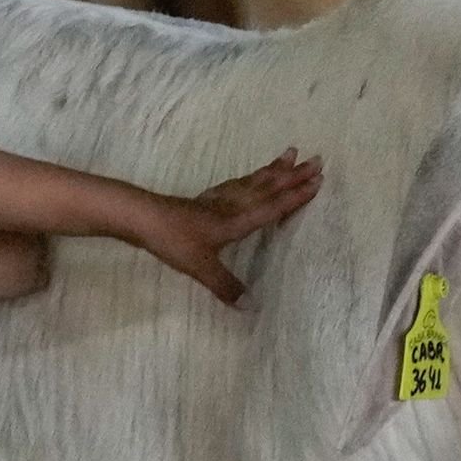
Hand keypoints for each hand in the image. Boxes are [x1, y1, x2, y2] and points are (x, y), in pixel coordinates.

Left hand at [129, 149, 321, 307]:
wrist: (142, 218)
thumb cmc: (174, 241)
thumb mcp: (201, 268)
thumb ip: (226, 286)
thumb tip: (251, 307)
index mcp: (236, 221)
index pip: (273, 206)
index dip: (296, 196)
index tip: (318, 180)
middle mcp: (232, 205)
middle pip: (268, 187)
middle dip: (293, 175)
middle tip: (317, 159)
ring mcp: (218, 199)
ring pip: (254, 180)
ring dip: (274, 169)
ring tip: (290, 153)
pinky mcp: (205, 198)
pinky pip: (237, 182)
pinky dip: (251, 176)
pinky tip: (252, 176)